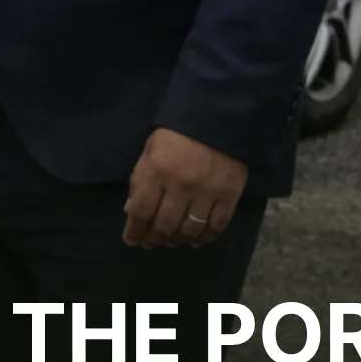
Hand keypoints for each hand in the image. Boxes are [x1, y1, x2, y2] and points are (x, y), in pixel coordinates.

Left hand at [123, 127, 247, 248]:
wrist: (217, 117)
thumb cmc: (176, 133)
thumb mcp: (149, 150)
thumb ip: (140, 180)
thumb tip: (131, 211)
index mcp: (157, 172)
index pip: (142, 211)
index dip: (135, 230)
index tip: (131, 239)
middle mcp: (180, 186)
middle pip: (165, 225)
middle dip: (154, 239)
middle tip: (150, 244)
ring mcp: (207, 193)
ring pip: (189, 230)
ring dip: (177, 241)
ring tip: (170, 242)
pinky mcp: (229, 196)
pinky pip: (216, 226)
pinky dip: (204, 238)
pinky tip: (195, 241)